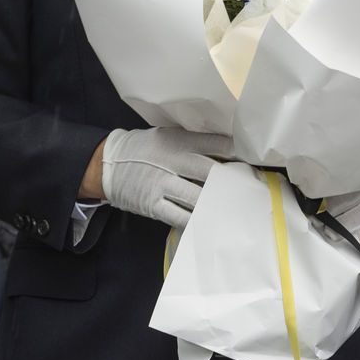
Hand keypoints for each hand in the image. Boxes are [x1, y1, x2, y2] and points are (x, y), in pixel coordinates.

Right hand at [100, 127, 234, 228]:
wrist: (108, 164)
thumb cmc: (143, 148)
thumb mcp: (166, 136)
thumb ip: (190, 141)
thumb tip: (224, 149)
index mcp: (176, 140)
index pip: (212, 144)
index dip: (234, 152)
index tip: (251, 158)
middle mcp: (171, 161)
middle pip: (209, 172)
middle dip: (230, 180)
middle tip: (247, 187)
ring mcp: (162, 184)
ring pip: (197, 197)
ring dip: (216, 204)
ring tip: (234, 209)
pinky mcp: (153, 205)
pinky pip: (180, 217)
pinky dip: (197, 221)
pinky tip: (210, 224)